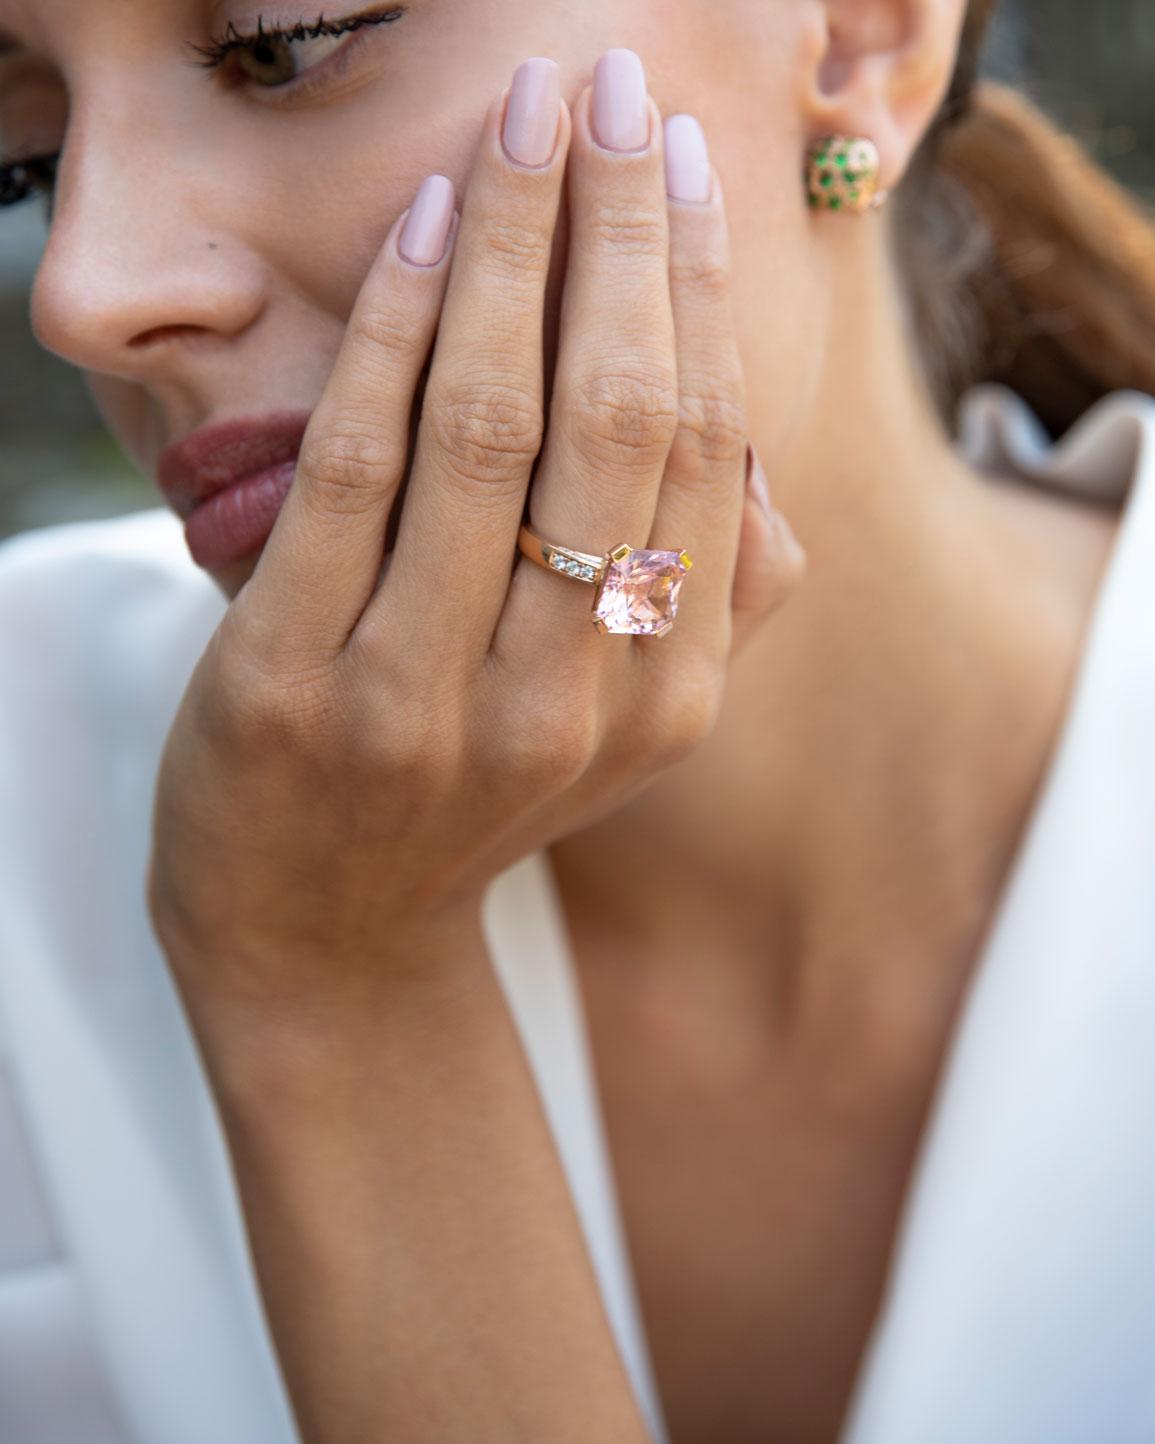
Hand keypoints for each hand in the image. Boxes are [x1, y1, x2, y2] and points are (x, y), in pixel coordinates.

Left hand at [146, 52, 805, 997]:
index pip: (703, 454)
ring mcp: (427, 701)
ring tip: (521, 120)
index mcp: (666, 698)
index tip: (682, 166)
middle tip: (612, 91)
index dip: (699, 291)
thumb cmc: (477, 795)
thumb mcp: (623, 728)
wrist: (327, 935)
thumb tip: (753, 457)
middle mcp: (568, 702)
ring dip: (510, 249)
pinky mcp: (296, 687)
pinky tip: (421, 229)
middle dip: (620, 231)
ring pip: (488, 428)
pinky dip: (391, 335)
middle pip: (617, 419)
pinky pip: (355, 474)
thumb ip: (717, 605)